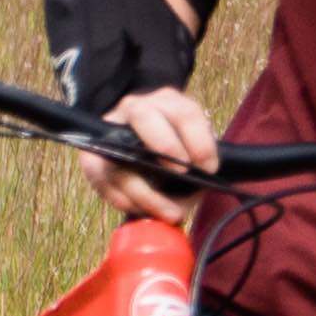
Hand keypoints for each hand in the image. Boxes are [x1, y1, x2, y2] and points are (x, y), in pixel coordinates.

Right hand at [89, 86, 220, 225]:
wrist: (138, 153)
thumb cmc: (174, 159)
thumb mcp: (192, 154)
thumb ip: (204, 167)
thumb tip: (224, 186)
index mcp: (169, 103)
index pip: (185, 112)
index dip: (199, 141)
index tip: (209, 168)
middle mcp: (137, 107)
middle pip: (144, 115)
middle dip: (165, 145)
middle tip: (182, 175)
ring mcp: (110, 129)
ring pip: (120, 153)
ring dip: (144, 189)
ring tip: (167, 213)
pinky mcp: (92, 154)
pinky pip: (102, 176)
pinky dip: (122, 198)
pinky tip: (140, 210)